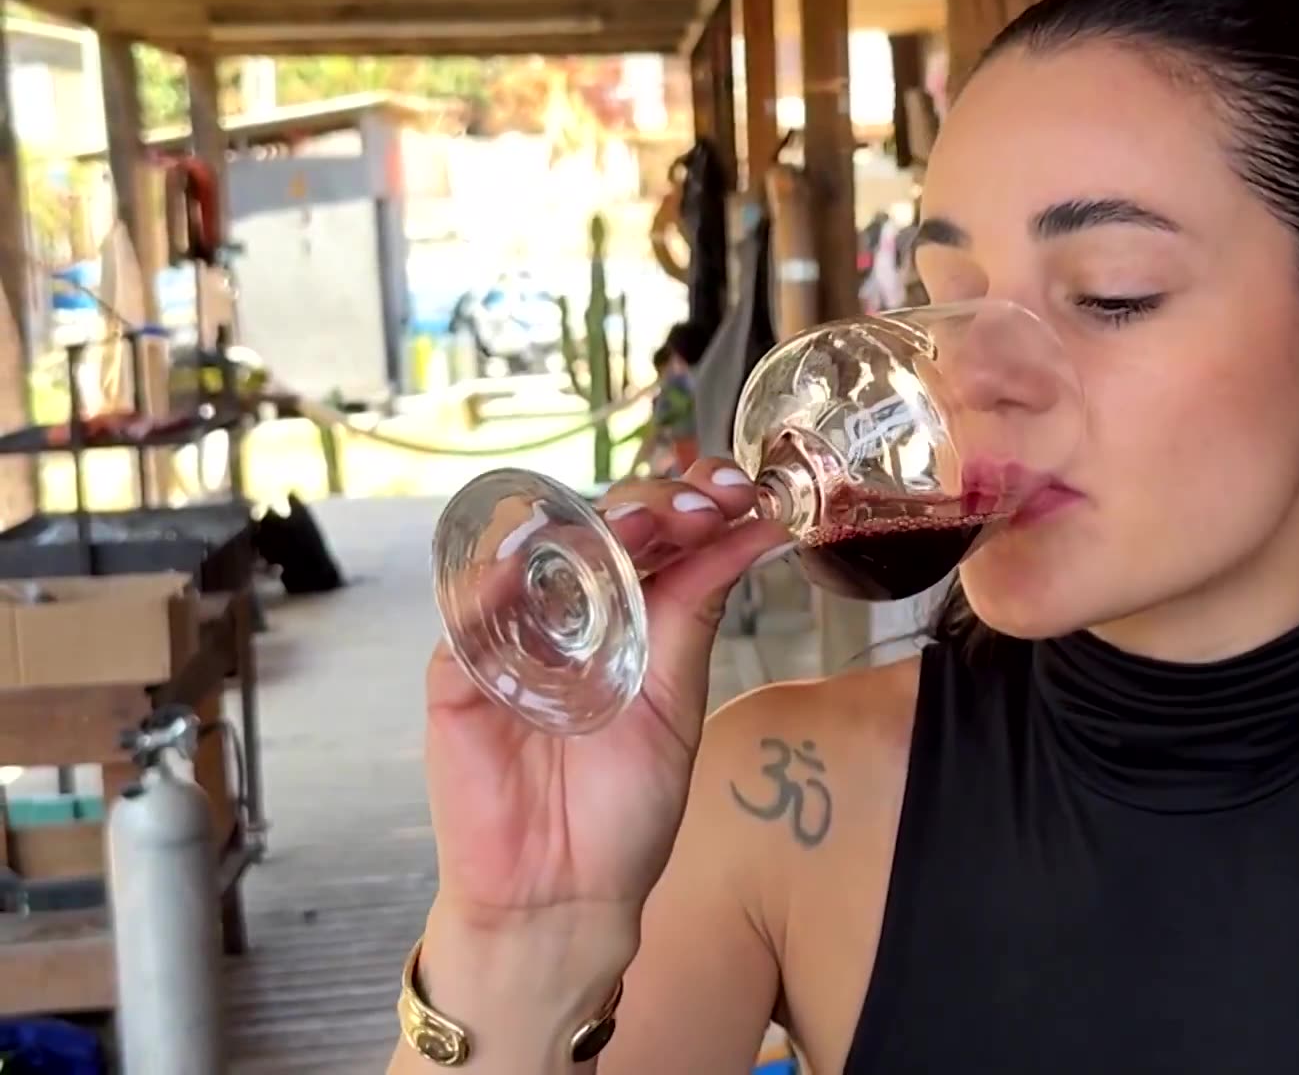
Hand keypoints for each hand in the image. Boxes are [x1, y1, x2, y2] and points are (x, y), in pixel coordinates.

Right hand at [422, 458, 790, 926]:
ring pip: (537, 554)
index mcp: (627, 619)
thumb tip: (750, 533)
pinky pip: (469, 616)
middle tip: (704, 502)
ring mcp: (510, 639)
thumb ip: (696, 616)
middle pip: (599, 529)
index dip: (692, 502)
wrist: (567, 896)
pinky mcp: (459, 677)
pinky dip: (500, 583)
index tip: (738, 490)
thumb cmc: (622, 813)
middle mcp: (566, 616)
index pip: (655, 536)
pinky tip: (539, 564)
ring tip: (646, 521)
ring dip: (590, 527)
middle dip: (656, 503)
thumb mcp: (676, 703)